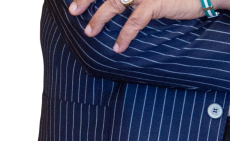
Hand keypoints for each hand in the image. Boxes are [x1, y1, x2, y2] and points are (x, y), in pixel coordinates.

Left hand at [69, 0, 229, 52]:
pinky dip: (125, 34)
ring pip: (114, 3)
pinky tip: (118, 47)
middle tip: (73, 11)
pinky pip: (135, 21)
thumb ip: (139, 0)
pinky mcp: (156, 3)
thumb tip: (126, 6)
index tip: (78, 2)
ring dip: (99, 19)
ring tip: (89, 33)